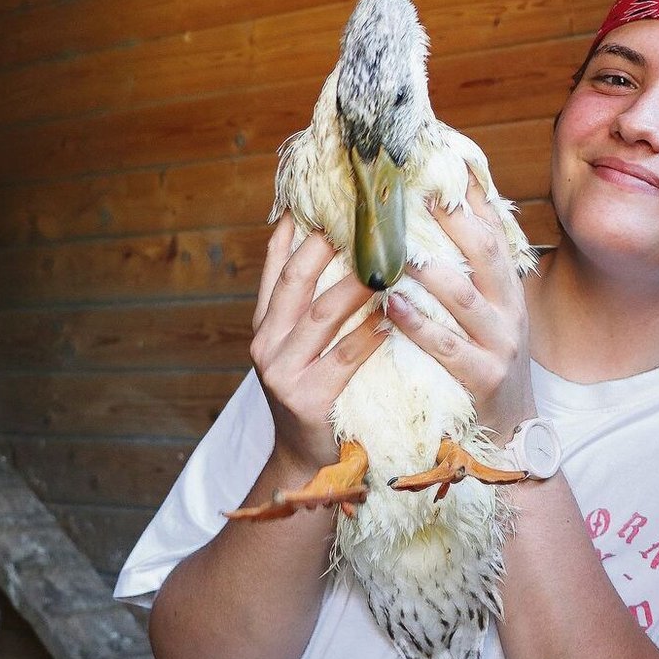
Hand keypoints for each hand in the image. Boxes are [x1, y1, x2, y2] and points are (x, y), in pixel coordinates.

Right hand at [250, 214, 386, 473]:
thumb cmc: (317, 393)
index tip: (318, 197)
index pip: (276, 267)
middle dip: (325, 246)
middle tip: (358, 215)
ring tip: (385, 260)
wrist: (307, 461)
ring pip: (322, 316)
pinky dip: (369, 336)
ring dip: (355, 285)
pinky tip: (393, 318)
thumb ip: (313, 303)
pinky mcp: (306, 400)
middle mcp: (266, 343)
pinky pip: (345, 359)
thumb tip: (334, 247)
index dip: (292, 231)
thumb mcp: (303, 346)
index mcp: (265, 324)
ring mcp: (282, 372)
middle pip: (296, 282)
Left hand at [387, 176, 535, 445]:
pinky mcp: (485, 378)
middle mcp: (511, 309)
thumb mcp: (487, 316)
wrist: (508, 434)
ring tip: (393, 248)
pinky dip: (418, 325)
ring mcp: (501, 343)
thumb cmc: (486, 366)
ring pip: (464, 296)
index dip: (470, 195)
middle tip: (415, 191)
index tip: (442, 159)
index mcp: (509, 288)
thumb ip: (466, 275)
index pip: (493, 230)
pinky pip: (447, 347)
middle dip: (452, 219)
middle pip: (484, 252)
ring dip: (427, 270)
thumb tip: (436, 224)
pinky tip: (391, 306)